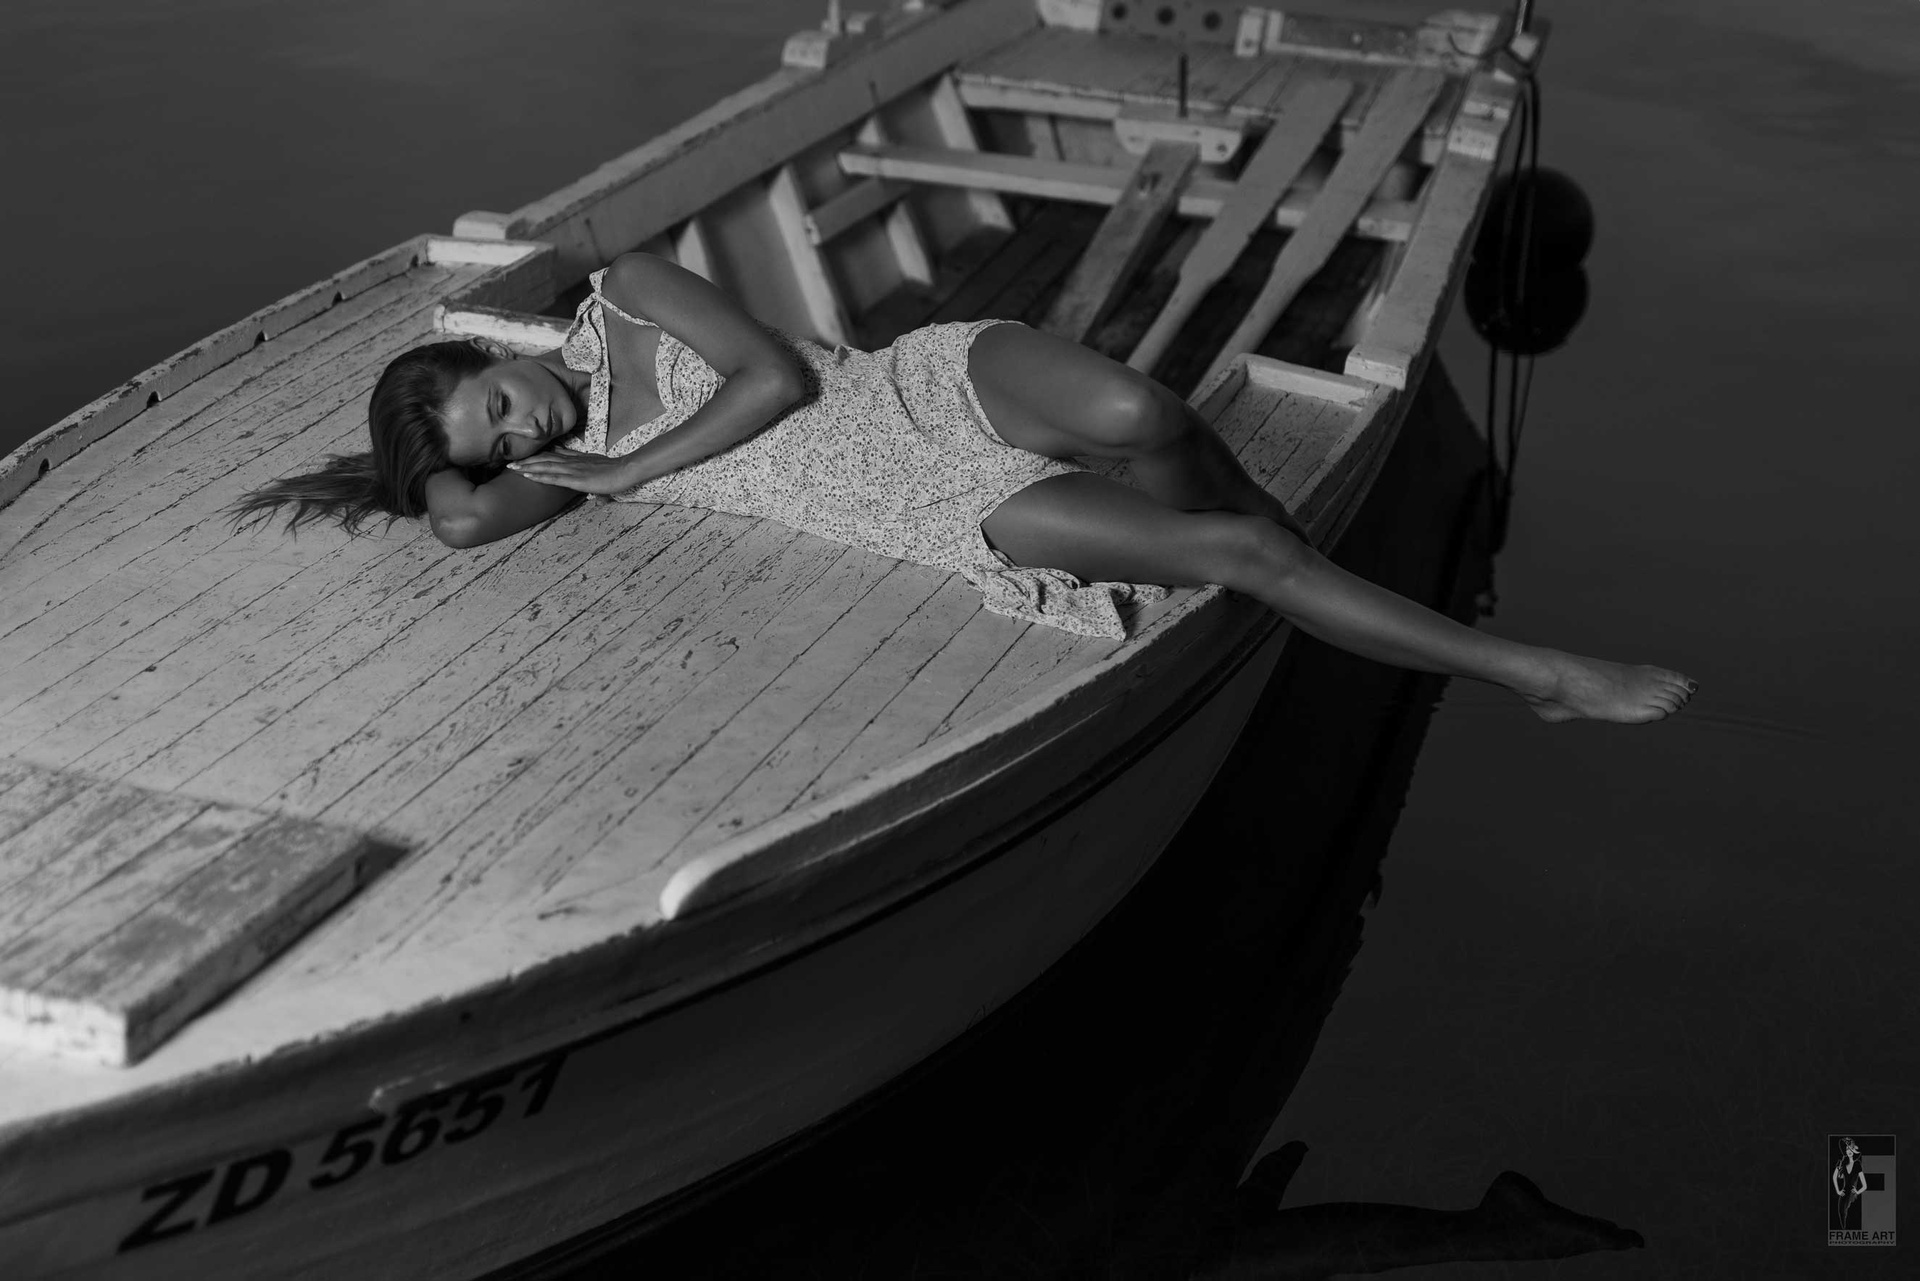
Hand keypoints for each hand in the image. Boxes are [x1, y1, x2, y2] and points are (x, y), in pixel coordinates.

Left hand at [506, 447, 643, 495]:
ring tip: (511, 468)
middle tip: (509, 463)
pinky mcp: (575, 478)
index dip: (537, 457)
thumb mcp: (600, 470)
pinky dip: (539, 476)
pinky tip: (527, 476)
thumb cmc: (616, 472)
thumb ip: (591, 474)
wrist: (625, 470)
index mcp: (577, 459)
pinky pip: (553, 477)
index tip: (523, 458)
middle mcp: (571, 461)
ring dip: (527, 467)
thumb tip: (585, 483)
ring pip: (544, 466)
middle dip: (526, 461)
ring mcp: (572, 469)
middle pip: (544, 459)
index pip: (553, 456)